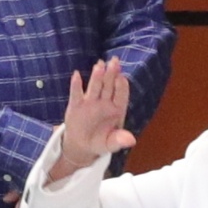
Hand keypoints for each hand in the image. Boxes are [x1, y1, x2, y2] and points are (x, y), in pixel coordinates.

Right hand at [49, 62, 133, 186]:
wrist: (82, 146)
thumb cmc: (100, 142)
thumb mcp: (110, 144)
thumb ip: (120, 140)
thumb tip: (131, 140)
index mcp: (117, 109)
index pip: (121, 95)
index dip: (122, 86)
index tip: (122, 78)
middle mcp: (104, 102)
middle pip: (109, 86)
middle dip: (112, 74)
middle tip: (114, 61)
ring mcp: (90, 102)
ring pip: (95, 87)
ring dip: (97, 76)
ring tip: (99, 65)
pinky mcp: (76, 105)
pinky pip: (76, 94)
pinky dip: (76, 85)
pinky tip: (76, 75)